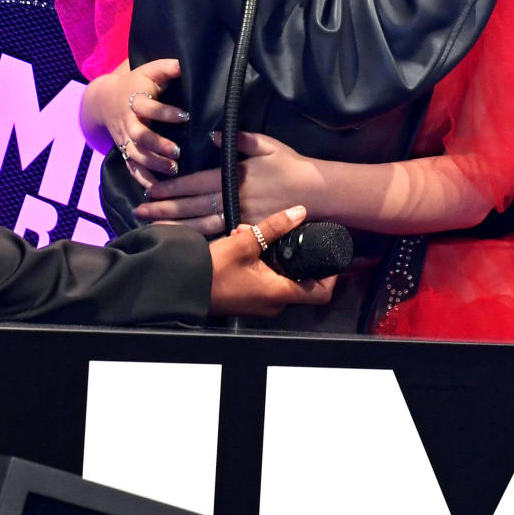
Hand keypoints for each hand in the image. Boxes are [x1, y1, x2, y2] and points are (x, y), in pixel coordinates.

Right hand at [83, 58, 187, 188]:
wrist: (103, 100)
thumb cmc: (136, 83)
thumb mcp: (149, 70)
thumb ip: (167, 67)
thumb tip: (184, 64)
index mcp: (135, 100)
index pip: (148, 107)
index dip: (165, 112)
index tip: (185, 116)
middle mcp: (128, 122)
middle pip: (140, 136)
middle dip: (158, 145)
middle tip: (177, 151)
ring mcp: (125, 139)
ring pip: (136, 155)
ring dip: (153, 164)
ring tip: (174, 170)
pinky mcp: (124, 151)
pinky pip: (132, 168)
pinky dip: (142, 180)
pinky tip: (157, 190)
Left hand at [134, 131, 312, 235]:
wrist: (315, 191)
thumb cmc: (290, 164)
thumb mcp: (267, 144)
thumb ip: (239, 139)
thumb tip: (212, 134)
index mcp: (233, 175)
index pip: (194, 182)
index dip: (171, 187)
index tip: (150, 190)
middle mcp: (232, 197)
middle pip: (191, 205)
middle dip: (163, 208)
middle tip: (139, 212)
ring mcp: (238, 216)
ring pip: (198, 224)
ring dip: (174, 226)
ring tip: (152, 228)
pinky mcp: (246, 230)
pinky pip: (217, 236)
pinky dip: (197, 239)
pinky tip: (182, 242)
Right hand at [207, 205, 336, 315]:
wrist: (182, 288)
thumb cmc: (213, 270)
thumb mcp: (244, 243)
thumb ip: (274, 227)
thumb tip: (300, 211)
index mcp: (279, 293)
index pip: (321, 292)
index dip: (331, 274)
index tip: (329, 251)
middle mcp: (274, 303)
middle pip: (299, 276)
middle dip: (290, 249)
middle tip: (279, 229)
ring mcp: (261, 302)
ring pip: (280, 272)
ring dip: (270, 250)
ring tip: (249, 231)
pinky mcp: (250, 297)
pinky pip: (265, 276)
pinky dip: (259, 258)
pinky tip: (241, 239)